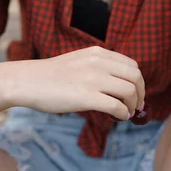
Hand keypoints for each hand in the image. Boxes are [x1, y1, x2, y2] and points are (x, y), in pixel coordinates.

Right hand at [8, 46, 144, 120]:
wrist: (29, 81)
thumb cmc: (52, 75)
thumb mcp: (79, 60)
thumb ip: (98, 66)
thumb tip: (117, 83)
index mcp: (98, 53)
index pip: (132, 65)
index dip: (138, 81)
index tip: (136, 93)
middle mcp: (99, 63)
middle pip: (135, 77)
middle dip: (141, 93)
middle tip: (137, 105)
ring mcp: (93, 79)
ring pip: (129, 91)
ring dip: (133, 105)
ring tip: (127, 113)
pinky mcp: (87, 97)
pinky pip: (116, 106)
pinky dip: (123, 113)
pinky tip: (118, 117)